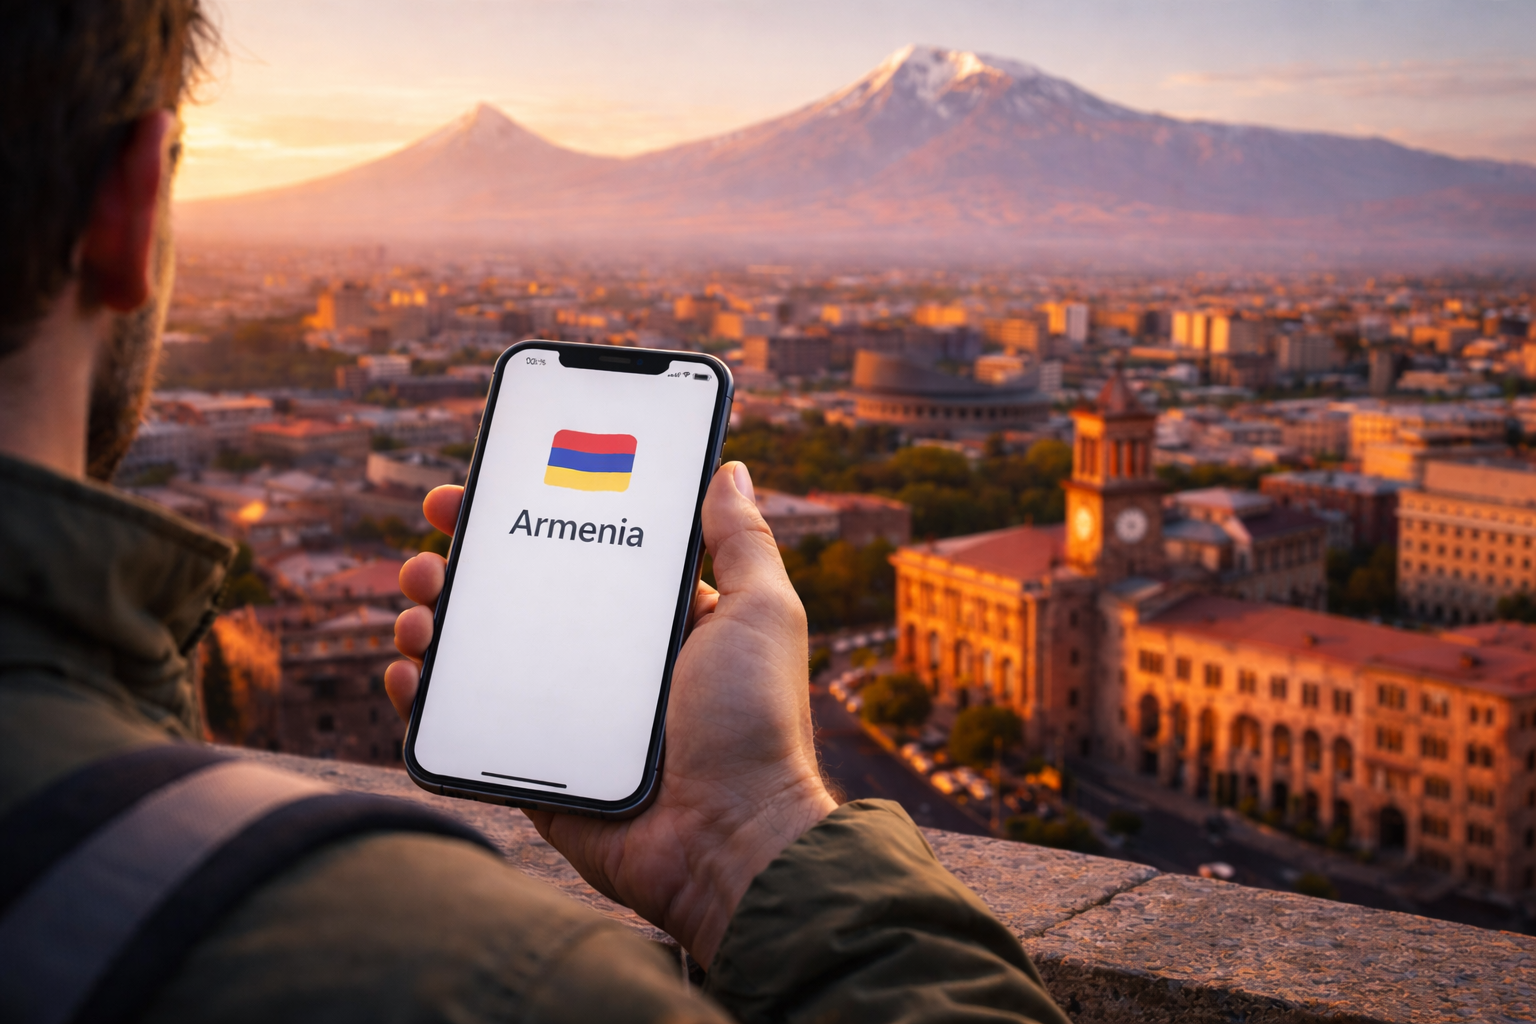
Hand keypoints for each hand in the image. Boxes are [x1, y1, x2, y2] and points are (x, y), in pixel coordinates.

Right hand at [386, 464, 835, 966]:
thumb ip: (741, 543)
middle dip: (458, 564)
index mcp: (650, 620)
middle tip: (432, 553)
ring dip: (431, 622)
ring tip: (418, 612)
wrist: (730, 839)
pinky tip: (408, 673)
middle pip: (511, 596)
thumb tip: (731, 469)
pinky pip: (464, 724)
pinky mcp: (534, 766)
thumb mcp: (762, 614)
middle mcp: (601, 661)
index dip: (522, 514)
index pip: (574, 549)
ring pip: (476, 655)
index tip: (476, 488)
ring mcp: (562, 713)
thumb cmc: (753, 723)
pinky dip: (424, 695)